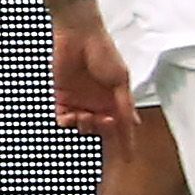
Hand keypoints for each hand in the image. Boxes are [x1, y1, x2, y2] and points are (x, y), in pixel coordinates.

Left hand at [51, 19, 137, 133]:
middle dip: (101, 131)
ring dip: (84, 127)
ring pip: (82, 127)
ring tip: (85, 117)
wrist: (78, 35)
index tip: (126, 158)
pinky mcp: (61, 98)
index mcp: (115, 99)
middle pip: (100, 129)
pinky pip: (62, 119)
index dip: (124, 141)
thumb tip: (133, 124)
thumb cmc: (103, 52)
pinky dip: (66, 123)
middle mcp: (97, 103)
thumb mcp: (120, 80)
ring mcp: (79, 101)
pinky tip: (70, 117)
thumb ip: (125, 104)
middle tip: (101, 121)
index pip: (120, 125)